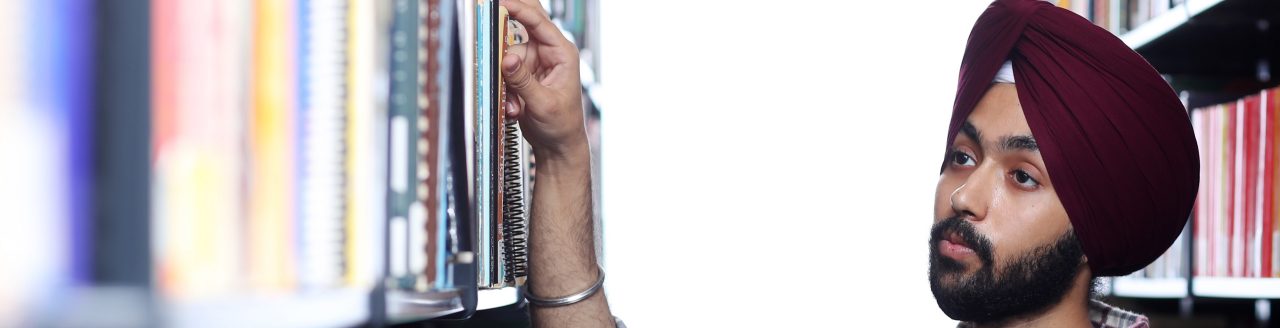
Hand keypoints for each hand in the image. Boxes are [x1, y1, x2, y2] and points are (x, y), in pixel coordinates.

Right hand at [501, 0, 586, 158]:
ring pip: (507, 53)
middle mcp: (548, 53)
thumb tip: (508, 60)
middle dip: (508, 19)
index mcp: (562, 53)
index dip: (518, 9)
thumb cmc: (562, 125)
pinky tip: (514, 106)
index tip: (500, 2)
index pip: (539, 22)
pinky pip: (503, 71)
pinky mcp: (522, 74)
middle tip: (492, 11)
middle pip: (526, 23)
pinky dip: (504, 88)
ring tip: (515, 104)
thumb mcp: (543, 104)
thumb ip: (523, 81)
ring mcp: (534, 62)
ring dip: (505, 78)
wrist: (558, 145)